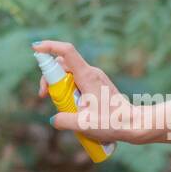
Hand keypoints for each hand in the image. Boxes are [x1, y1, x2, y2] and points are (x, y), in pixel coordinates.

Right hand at [31, 40, 151, 144]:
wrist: (135, 123)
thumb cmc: (113, 123)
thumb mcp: (84, 125)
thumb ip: (64, 120)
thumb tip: (54, 119)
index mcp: (87, 76)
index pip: (66, 51)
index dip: (49, 46)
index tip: (35, 49)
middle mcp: (91, 73)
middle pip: (62, 65)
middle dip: (49, 78)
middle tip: (45, 97)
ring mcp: (95, 78)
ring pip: (69, 75)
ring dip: (59, 88)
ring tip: (65, 108)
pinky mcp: (97, 86)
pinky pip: (77, 83)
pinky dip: (69, 93)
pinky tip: (74, 110)